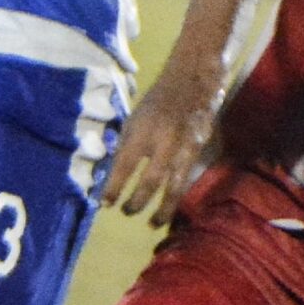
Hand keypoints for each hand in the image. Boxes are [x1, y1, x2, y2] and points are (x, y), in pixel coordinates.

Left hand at [100, 62, 221, 228]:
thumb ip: (125, 144)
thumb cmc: (157, 99)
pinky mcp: (198, 152)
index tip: (105, 203)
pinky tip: (169, 207)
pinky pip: (186, 179)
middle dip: (136, 201)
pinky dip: (176, 196)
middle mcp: (163, 142)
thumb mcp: (135, 118)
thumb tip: (111, 172)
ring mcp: (183, 149)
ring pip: (173, 187)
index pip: (124, 166)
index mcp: (142, 131)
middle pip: (149, 181)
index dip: (114, 187)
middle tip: (126, 212)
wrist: (193, 81)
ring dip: (161, 209)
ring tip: (152, 223)